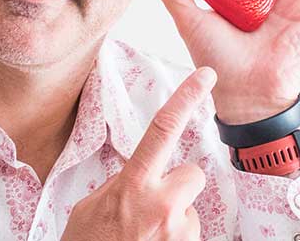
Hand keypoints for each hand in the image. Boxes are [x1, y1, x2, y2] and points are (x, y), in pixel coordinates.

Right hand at [60, 67, 216, 240]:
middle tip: (154, 204)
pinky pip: (189, 236)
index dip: (186, 98)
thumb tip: (142, 175)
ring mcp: (178, 234)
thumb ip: (123, 183)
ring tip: (144, 235)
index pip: (163, 129)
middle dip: (179, 185)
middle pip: (193, 174)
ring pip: (190, 210)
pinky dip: (173, 239)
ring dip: (174, 219)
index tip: (206, 75)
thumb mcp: (93, 204)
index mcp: (134, 184)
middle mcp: (162, 206)